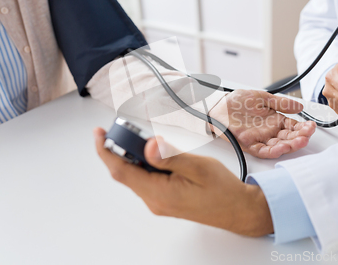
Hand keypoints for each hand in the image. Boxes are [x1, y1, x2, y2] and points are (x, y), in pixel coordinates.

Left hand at [94, 129, 273, 236]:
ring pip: (137, 175)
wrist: (237, 209)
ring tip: (147, 140)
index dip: (106, 151)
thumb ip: (171, 157)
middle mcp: (155, 200)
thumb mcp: (198, 167)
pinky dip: (147, 164)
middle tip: (128, 129)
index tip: (99, 133)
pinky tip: (158, 154)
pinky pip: (147, 179)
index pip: (122, 171)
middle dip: (122, 149)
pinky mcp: (165, 199)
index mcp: (160, 193)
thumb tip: (148, 146)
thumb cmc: (222, 191)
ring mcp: (159, 202)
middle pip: (127, 172)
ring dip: (136, 156)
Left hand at [209, 90, 315, 158]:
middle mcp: (269, 131)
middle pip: (288, 138)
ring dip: (290, 145)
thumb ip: (280, 103)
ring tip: (299, 142)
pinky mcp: (249, 144)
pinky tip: (282, 148)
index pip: (293, 126)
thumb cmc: (237, 102)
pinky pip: (263, 150)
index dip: (303, 128)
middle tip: (307, 135)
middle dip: (299, 137)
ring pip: (278, 146)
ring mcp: (260, 138)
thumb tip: (298, 105)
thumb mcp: (262, 97)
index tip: (311, 127)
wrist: (218, 105)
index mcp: (274, 120)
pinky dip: (273, 150)